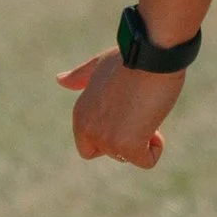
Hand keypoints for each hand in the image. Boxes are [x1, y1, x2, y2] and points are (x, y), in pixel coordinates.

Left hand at [56, 51, 183, 168]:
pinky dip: (156, 148)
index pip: (88, 146)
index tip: (125, 115)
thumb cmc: (130, 57)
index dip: (110, 135)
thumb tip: (60, 80)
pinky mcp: (128, 146)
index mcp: (80, 114)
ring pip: (128, 157)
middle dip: (126, 139)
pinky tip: (156, 123)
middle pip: (110, 153)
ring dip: (143, 140)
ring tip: (147, 110)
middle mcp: (88, 129)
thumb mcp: (99, 66)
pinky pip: (146, 161)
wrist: (149, 55)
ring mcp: (106, 139)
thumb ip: (80, 77)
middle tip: (138, 113)